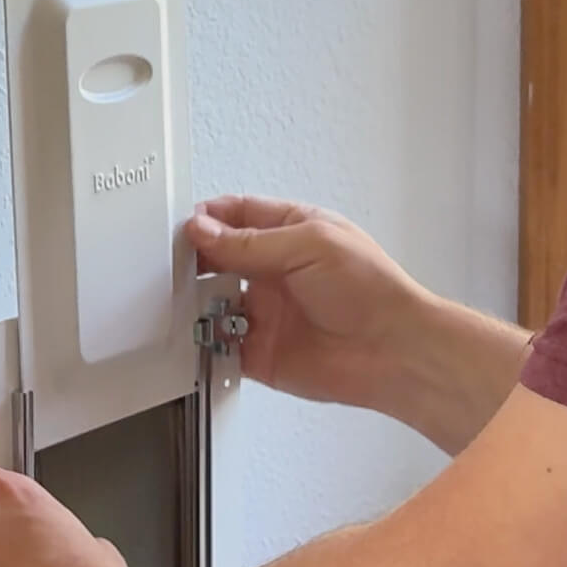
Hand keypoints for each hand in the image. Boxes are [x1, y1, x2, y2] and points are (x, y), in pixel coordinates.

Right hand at [186, 195, 430, 417]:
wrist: (393, 351)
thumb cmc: (372, 289)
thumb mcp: (308, 245)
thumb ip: (249, 242)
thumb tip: (203, 230)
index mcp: (290, 232)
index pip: (236, 215)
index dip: (206, 219)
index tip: (182, 228)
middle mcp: (275, 270)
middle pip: (217, 258)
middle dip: (193, 260)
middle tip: (173, 264)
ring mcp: (266, 311)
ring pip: (212, 302)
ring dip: (195, 301)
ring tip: (184, 300)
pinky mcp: (259, 351)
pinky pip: (219, 345)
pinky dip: (204, 342)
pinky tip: (201, 334)